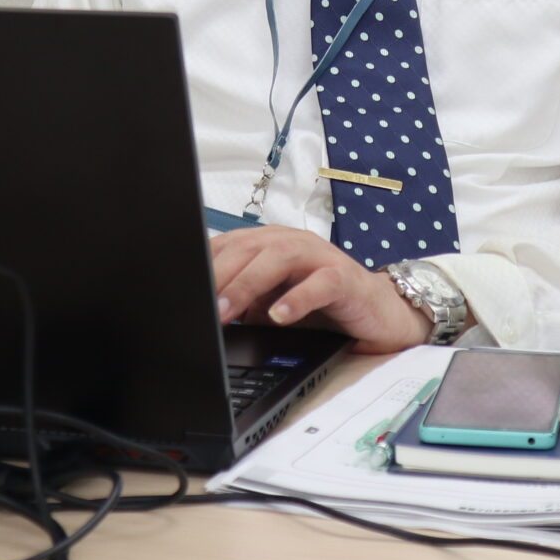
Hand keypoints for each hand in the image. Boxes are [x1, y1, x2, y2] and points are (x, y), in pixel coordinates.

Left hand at [209, 226, 433, 353]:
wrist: (379, 314)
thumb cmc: (322, 309)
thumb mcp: (272, 306)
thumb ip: (242, 303)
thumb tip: (201, 314)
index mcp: (270, 244)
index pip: (228, 246)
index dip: (203, 266)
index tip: (180, 290)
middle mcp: (293, 243)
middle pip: (249, 248)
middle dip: (219, 277)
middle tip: (199, 306)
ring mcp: (321, 257)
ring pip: (279, 258)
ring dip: (248, 284)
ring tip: (227, 310)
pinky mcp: (346, 278)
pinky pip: (320, 283)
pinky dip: (297, 298)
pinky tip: (279, 316)